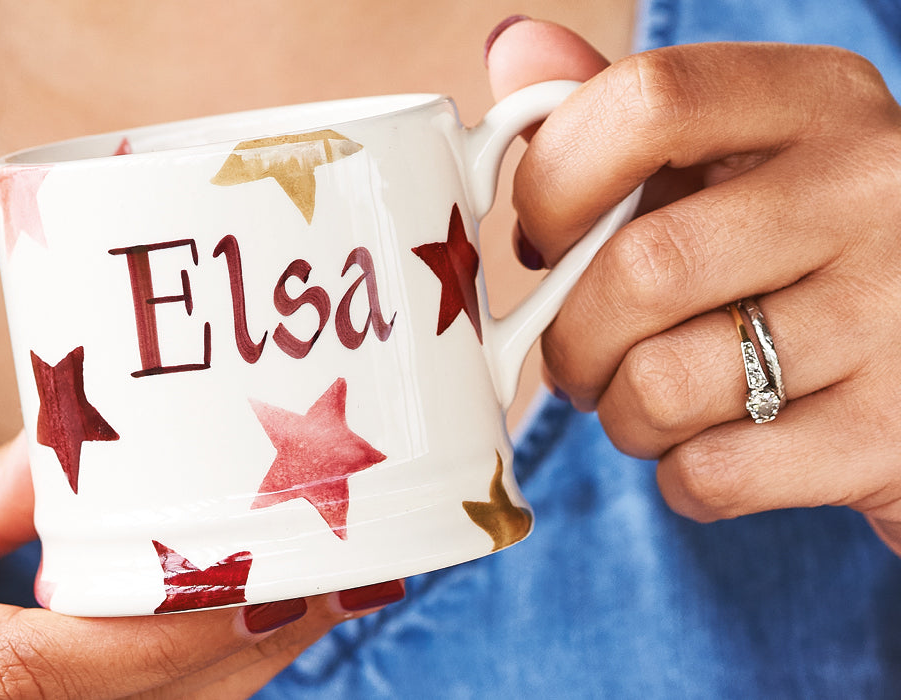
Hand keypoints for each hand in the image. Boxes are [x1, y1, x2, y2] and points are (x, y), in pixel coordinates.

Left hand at [487, 20, 900, 553]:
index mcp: (818, 102)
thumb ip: (617, 115)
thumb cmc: (795, 257)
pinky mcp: (894, 434)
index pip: (649, 101)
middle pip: (643, 266)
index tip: (543, 238)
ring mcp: (896, 312)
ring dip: (621, 415)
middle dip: (573, 338)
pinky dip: (681, 477)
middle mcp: (874, 189)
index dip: (556, 180)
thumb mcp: (729, 164)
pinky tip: (713, 449)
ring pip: (664, 383)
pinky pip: (712, 471)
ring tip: (650, 403)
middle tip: (580, 356)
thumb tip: (512, 47)